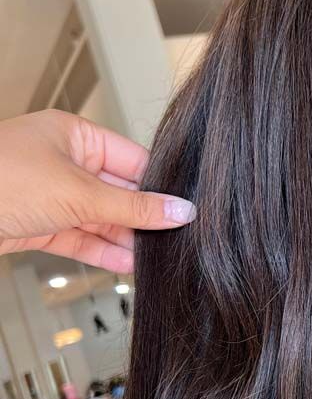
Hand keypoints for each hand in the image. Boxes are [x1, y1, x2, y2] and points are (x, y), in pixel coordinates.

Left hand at [0, 110, 194, 272]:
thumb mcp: (79, 194)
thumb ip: (133, 208)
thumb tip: (179, 210)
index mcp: (73, 135)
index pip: (132, 160)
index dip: (159, 186)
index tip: (184, 210)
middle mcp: (62, 161)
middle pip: (117, 192)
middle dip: (142, 217)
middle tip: (173, 238)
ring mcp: (49, 194)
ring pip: (99, 218)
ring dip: (124, 239)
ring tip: (153, 257)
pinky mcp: (38, 224)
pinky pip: (79, 237)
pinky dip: (101, 251)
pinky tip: (125, 263)